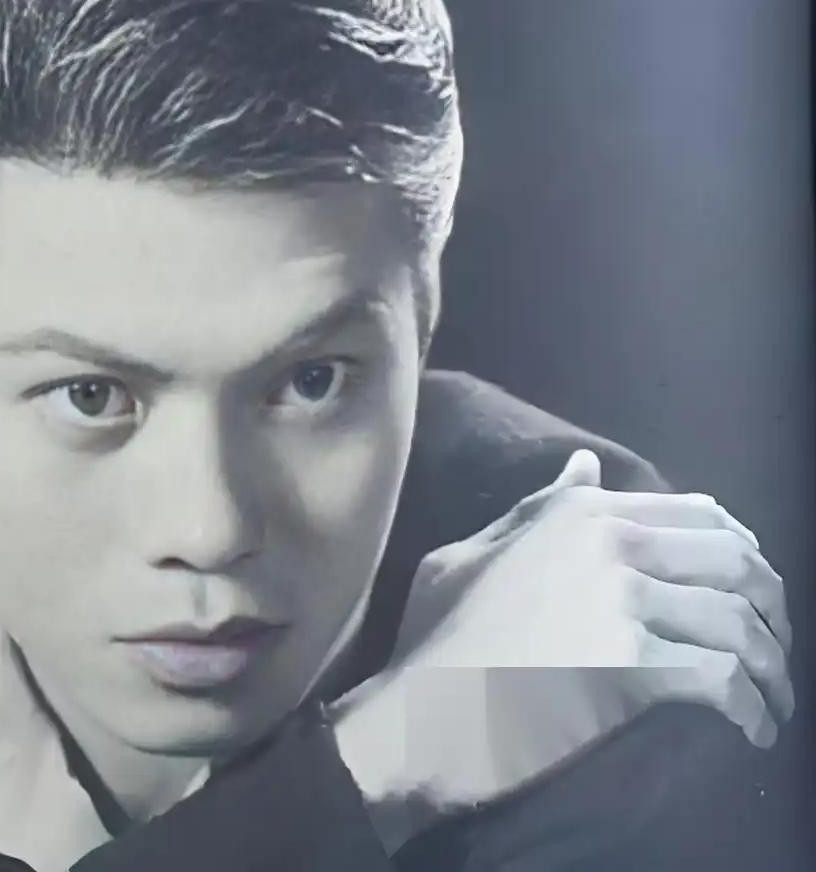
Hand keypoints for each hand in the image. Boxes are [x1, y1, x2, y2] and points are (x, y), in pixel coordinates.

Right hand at [333, 450, 792, 847]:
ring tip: (772, 701)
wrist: (418, 714)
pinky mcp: (632, 665)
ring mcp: (621, 601)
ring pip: (741, 624)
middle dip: (774, 611)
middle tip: (775, 652)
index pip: (703, 515)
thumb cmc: (435, 640)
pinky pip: (724, 679)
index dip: (746, 555)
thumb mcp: (470, 554)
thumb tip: (585, 464)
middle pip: (737, 563)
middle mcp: (609, 543)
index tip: (754, 596)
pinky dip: (752, 708)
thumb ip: (536, 509)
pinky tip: (751, 729)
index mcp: (579, 514)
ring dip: (772, 669)